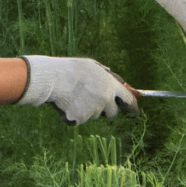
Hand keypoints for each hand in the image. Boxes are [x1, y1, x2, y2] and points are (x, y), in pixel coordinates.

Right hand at [17, 56, 138, 124]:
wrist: (52, 78)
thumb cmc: (71, 70)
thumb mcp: (92, 66)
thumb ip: (107, 75)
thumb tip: (121, 83)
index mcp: (110, 84)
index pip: (129, 99)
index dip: (132, 107)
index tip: (134, 112)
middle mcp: (105, 99)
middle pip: (112, 112)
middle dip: (105, 110)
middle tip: (91, 100)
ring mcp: (93, 110)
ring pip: (94, 116)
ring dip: (87, 110)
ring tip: (73, 96)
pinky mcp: (81, 119)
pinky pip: (80, 120)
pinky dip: (74, 115)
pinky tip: (66, 103)